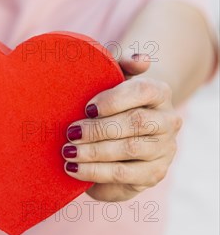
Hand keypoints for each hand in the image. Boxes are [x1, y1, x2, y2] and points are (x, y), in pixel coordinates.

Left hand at [62, 54, 181, 201]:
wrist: (119, 133)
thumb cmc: (109, 100)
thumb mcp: (111, 78)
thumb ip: (121, 63)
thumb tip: (140, 59)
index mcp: (159, 92)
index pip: (144, 90)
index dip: (114, 99)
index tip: (86, 108)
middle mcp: (168, 120)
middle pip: (136, 123)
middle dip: (98, 129)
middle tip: (70, 133)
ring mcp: (164, 149)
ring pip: (130, 150)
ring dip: (94, 152)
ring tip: (67, 152)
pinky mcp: (153, 174)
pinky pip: (124, 175)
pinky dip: (95, 172)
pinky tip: (73, 169)